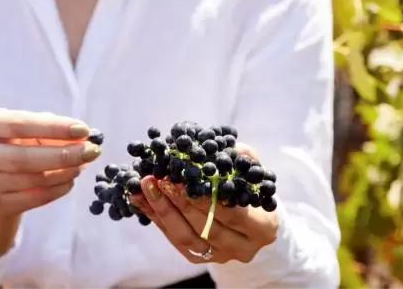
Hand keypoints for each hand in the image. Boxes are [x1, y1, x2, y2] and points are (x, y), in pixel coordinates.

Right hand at [0, 108, 100, 215]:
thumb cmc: (18, 141)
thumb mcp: (30, 127)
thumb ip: (53, 129)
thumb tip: (84, 137)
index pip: (21, 125)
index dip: (54, 128)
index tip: (83, 130)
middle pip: (24, 158)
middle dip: (63, 155)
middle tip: (91, 151)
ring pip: (32, 180)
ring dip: (64, 172)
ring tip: (82, 164)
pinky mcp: (0, 203)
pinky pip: (35, 198)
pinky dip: (58, 189)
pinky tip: (70, 179)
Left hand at [128, 143, 277, 265]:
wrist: (251, 223)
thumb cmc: (250, 190)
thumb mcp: (253, 174)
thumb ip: (242, 158)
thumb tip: (223, 145)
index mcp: (263, 228)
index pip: (233, 213)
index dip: (208, 196)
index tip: (186, 176)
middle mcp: (242, 248)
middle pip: (206, 226)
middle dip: (180, 200)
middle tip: (159, 177)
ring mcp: (219, 256)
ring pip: (186, 236)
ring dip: (162, 209)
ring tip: (144, 185)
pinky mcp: (199, 258)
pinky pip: (173, 238)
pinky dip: (155, 216)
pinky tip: (140, 198)